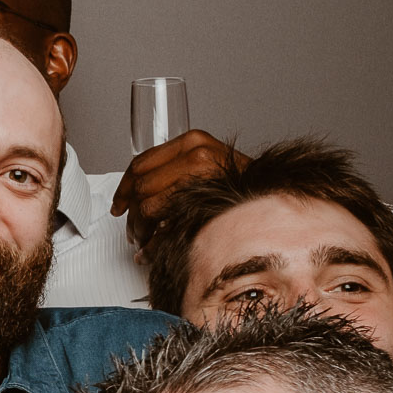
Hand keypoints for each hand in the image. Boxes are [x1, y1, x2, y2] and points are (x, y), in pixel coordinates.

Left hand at [110, 131, 244, 248]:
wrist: (273, 199)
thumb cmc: (240, 187)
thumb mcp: (205, 165)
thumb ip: (173, 172)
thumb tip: (134, 199)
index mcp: (192, 143)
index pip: (141, 163)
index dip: (124, 188)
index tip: (118, 204)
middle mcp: (196, 156)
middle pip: (141, 187)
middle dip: (130, 214)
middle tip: (134, 231)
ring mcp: (200, 180)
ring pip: (147, 207)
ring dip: (139, 230)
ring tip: (143, 241)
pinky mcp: (204, 204)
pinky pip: (163, 225)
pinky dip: (152, 242)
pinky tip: (151, 250)